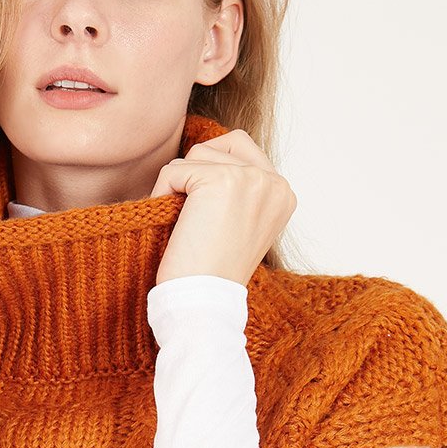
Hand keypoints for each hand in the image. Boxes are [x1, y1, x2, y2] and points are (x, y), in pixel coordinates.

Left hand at [149, 129, 296, 288]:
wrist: (205, 303)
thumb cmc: (212, 273)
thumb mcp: (239, 225)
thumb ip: (238, 190)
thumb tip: (209, 154)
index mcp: (283, 194)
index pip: (243, 149)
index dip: (212, 172)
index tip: (207, 217)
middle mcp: (275, 183)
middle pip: (222, 144)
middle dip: (197, 172)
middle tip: (194, 216)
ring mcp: (252, 179)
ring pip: (197, 154)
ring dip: (180, 186)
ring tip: (187, 226)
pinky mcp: (223, 180)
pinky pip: (175, 169)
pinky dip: (163, 194)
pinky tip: (174, 226)